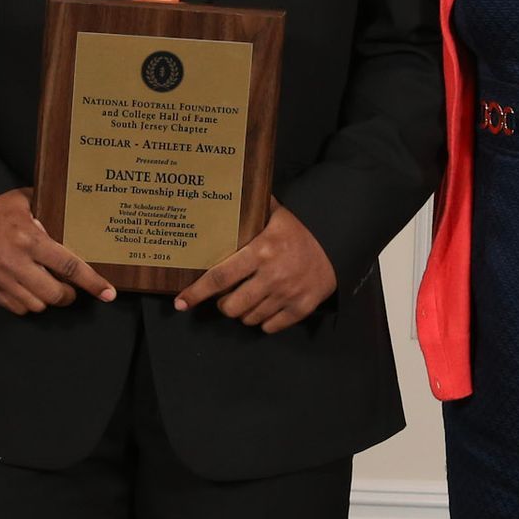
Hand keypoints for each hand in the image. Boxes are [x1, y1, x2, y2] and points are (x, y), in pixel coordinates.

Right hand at [0, 188, 116, 315]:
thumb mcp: (28, 202)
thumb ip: (52, 214)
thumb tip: (82, 220)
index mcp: (29, 239)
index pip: (68, 266)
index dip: (91, 282)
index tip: (108, 293)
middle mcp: (15, 262)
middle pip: (55, 294)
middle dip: (68, 294)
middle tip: (70, 288)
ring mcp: (0, 278)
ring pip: (36, 305)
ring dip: (47, 299)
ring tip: (47, 286)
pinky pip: (17, 308)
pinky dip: (28, 303)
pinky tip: (29, 288)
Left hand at [174, 202, 336, 332]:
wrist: (337, 243)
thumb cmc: (299, 229)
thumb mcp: (275, 215)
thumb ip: (250, 210)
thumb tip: (224, 192)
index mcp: (261, 250)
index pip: (221, 277)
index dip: (197, 292)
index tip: (181, 303)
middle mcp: (272, 275)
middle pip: (232, 305)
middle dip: (222, 305)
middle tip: (224, 297)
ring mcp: (288, 294)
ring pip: (249, 318)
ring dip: (242, 313)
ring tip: (246, 300)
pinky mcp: (302, 308)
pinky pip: (271, 326)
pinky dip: (263, 321)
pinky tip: (265, 307)